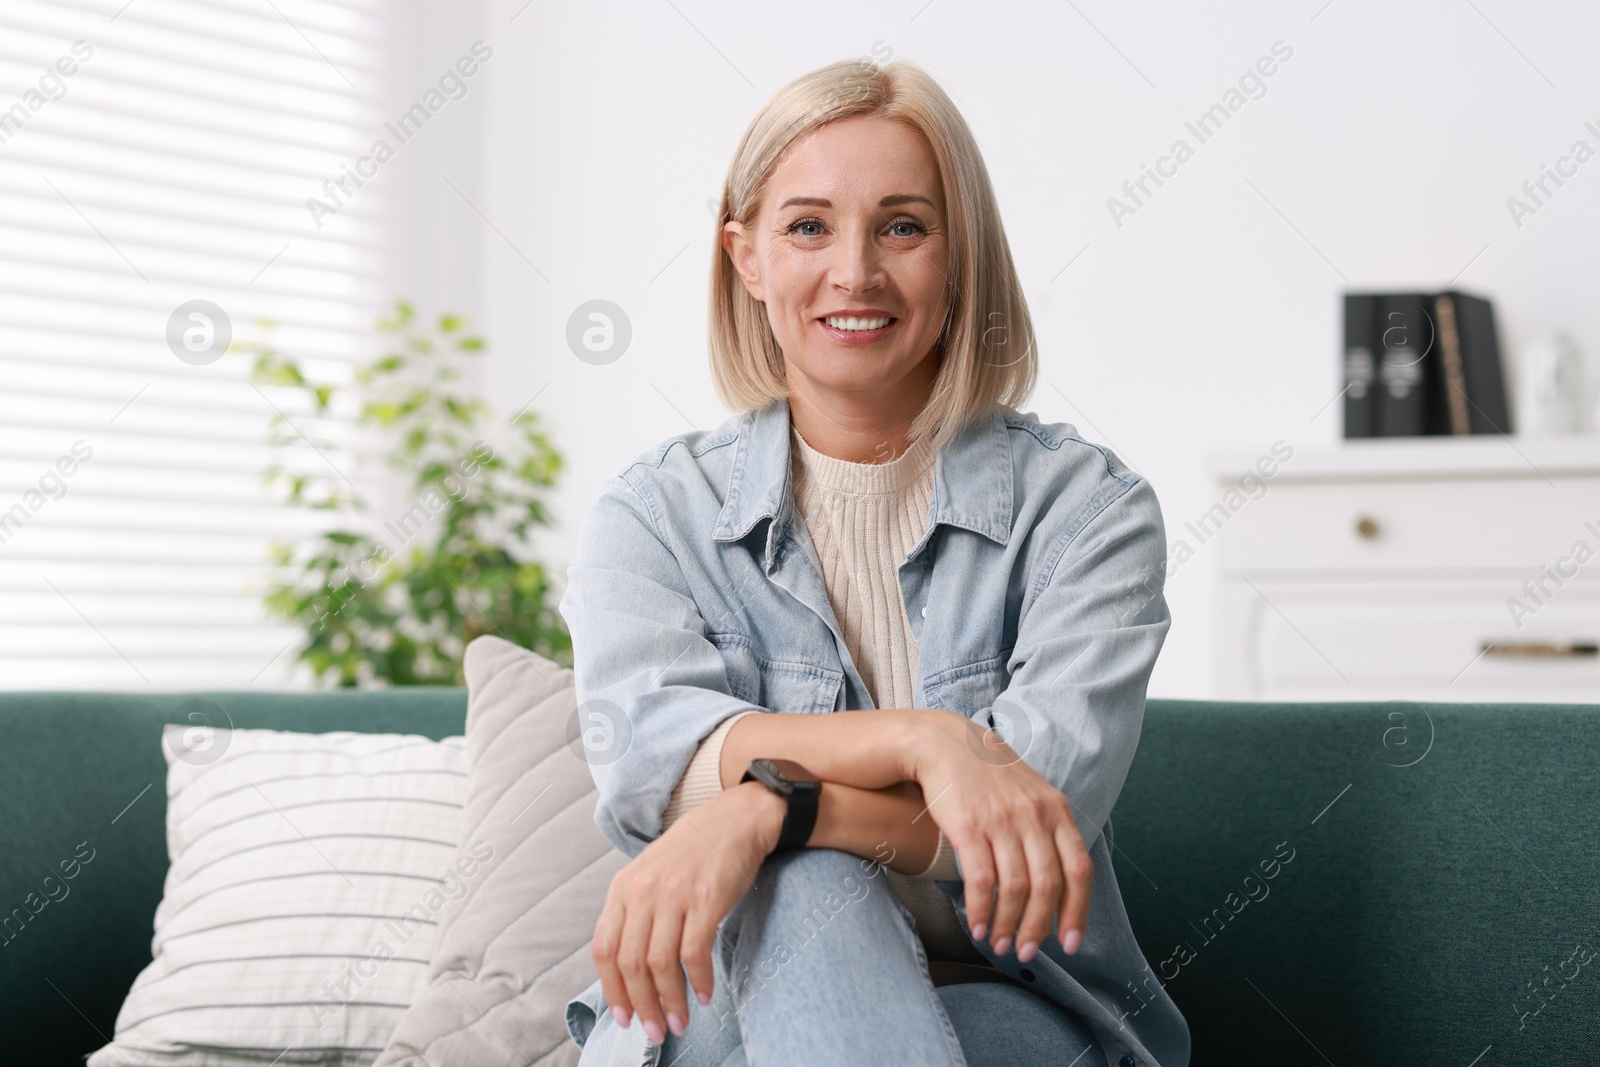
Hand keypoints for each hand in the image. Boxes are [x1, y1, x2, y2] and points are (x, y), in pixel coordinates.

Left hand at [590, 780, 784, 1042]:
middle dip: (641, 1005)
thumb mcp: (651, 873)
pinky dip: (699, 981)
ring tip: (680, 1022)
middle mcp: (643, 891)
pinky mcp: (706, 899)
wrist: (737, 819)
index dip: (611, 989)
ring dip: (670, 1001)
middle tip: (655, 1031)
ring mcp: (674, 894)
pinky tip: (705, 995)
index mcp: (624, 887)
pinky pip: (694, 953)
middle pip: (630, 963)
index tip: (624, 1017)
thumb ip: (636, 911)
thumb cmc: (695, 851)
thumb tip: (629, 967)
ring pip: (660, 963)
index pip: (604, 948)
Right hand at [908, 709, 1092, 963]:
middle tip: (1026, 952)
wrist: (943, 742)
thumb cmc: (987, 776)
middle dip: (1039, 927)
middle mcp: (1034, 815)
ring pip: (1016, 887)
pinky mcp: (969, 825)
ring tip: (998, 944)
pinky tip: (976, 926)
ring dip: (1008, 924)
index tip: (1070, 943)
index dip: (1078, 912)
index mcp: (1056, 810)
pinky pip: (981, 880)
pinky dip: (981, 910)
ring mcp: (1002, 820)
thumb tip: (1059, 886)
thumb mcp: (1031, 795)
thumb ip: (1048, 831)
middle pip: (1049, 885)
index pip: (1079, 869)